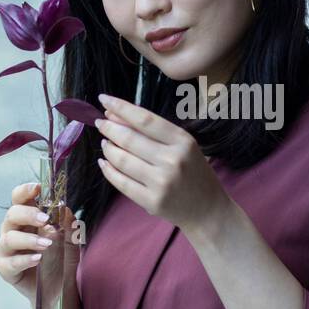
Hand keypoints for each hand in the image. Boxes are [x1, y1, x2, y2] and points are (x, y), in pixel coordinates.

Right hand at [0, 182, 78, 305]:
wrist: (59, 289)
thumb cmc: (62, 260)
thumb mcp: (71, 240)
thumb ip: (67, 225)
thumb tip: (64, 209)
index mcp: (27, 218)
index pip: (19, 198)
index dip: (25, 191)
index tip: (38, 188)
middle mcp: (13, 230)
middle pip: (12, 214)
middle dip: (28, 214)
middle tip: (46, 219)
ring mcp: (7, 249)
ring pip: (9, 238)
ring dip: (29, 239)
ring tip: (47, 244)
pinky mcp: (5, 268)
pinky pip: (10, 262)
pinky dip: (24, 259)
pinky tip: (38, 259)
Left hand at [95, 94, 230, 232]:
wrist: (208, 210)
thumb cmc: (195, 173)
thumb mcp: (184, 147)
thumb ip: (155, 132)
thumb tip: (116, 116)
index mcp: (182, 141)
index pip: (145, 119)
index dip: (121, 107)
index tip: (104, 99)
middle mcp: (172, 160)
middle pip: (129, 139)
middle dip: (109, 128)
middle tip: (100, 122)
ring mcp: (161, 182)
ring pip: (122, 160)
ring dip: (108, 148)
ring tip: (105, 143)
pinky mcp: (151, 201)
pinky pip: (121, 182)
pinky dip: (108, 170)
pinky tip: (104, 163)